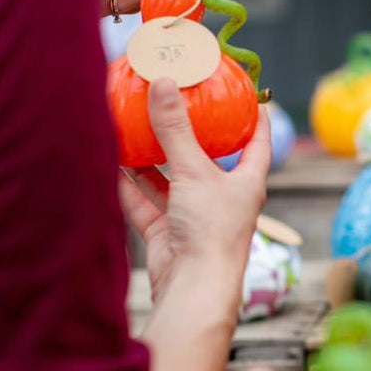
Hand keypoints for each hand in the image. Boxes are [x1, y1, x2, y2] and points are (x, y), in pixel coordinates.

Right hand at [120, 78, 270, 301]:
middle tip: (170, 103)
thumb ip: (176, 129)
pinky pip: (146, 202)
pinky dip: (129, 186)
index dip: (254, 117)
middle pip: (205, 158)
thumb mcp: (195, 171)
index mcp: (247, 181)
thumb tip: (164, 82)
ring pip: (170, 180)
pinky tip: (112, 162)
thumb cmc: (212, 230)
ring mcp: (194, 215)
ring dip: (151, 158)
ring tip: (132, 127)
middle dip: (186, 133)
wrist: (194, 288)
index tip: (243, 93)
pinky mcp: (168, 233)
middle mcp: (222, 197)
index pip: (258, 142)